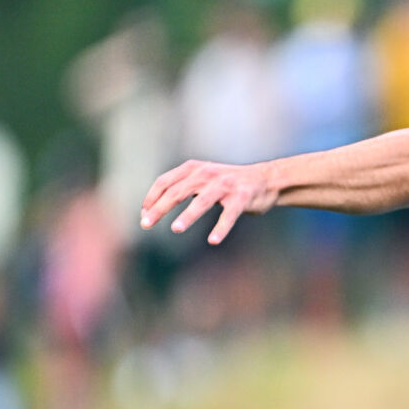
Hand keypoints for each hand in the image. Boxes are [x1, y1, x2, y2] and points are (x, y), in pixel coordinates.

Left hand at [141, 160, 278, 244]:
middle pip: (178, 191)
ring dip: (188, 215)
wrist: (266, 179)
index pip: (165, 181)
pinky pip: (230, 214)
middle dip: (160, 208)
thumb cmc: (228, 183)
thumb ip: (181, 188)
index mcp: (193, 168)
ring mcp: (225, 185)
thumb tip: (150, 208)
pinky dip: (221, 227)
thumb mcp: (202, 179)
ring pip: (202, 201)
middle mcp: (207, 174)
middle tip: (146, 224)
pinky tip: (213, 240)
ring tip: (175, 229)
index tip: (143, 214)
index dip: (152, 197)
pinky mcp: (242, 197)